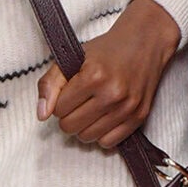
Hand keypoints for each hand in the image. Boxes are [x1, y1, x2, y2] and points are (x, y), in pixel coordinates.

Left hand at [36, 0, 180, 150]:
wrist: (145, 43)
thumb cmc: (107, 50)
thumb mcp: (73, 58)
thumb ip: (50, 84)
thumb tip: (42, 115)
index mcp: (93, 76)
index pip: (59, 109)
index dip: (60, 101)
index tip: (70, 91)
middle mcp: (112, 93)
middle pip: (71, 127)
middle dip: (69, 116)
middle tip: (78, 102)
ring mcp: (127, 107)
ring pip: (87, 137)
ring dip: (84, 126)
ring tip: (90, 109)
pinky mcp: (139, 117)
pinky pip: (108, 143)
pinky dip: (101, 134)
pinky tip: (103, 118)